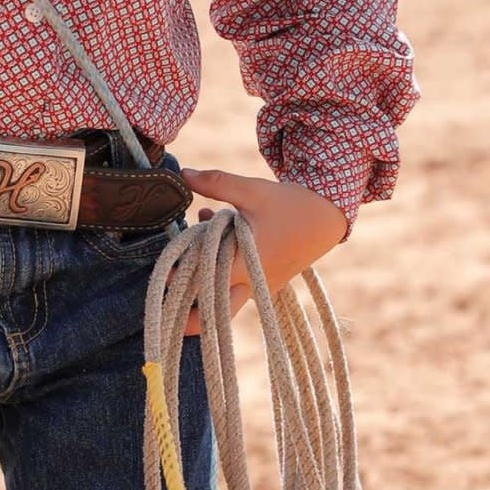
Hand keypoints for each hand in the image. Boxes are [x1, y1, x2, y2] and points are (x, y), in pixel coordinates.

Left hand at [176, 167, 347, 336]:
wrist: (325, 218)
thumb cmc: (289, 204)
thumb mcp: (252, 191)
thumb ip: (216, 183)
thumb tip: (184, 174)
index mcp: (244, 266)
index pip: (203, 285)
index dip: (179, 280)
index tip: (164, 268)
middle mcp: (252, 285)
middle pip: (213, 315)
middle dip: (187, 310)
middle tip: (167, 289)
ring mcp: (260, 288)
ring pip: (223, 300)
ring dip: (204, 278)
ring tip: (191, 246)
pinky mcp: (265, 283)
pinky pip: (236, 284)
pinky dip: (220, 265)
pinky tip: (211, 224)